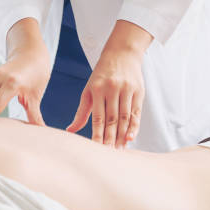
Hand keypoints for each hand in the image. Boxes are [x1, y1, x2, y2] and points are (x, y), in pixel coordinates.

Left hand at [67, 21, 151, 148]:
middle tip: (109, 155)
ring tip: (119, 150)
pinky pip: (136, 112)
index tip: (96, 149)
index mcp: (97, 89)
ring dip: (122, 135)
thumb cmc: (100, 76)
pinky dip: (134, 126)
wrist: (121, 54)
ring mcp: (126, 90)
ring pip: (125, 117)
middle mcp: (112, 89)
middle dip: (110, 138)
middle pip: (112, 119)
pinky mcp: (138, 91)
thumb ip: (82, 112)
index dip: (97, 134)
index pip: (98, 116)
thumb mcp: (88, 91)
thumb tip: (70, 131)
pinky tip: (130, 138)